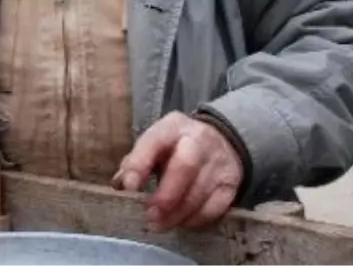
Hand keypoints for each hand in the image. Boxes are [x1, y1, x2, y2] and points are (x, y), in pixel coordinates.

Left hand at [111, 111, 243, 231]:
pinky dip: (196, 219)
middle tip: (150, 215)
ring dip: (178, 213)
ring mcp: (219, 162)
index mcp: (172, 127)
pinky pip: (215, 206)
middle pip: (185, 166)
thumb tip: (121, 185)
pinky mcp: (231, 183)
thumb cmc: (175, 146)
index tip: (129, 187)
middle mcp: (198, 140)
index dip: (140, 165)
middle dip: (166, 195)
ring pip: (200, 191)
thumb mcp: (155, 144)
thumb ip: (136, 162)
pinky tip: (182, 222)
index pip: (154, 142)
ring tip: (160, 224)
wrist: (220, 140)